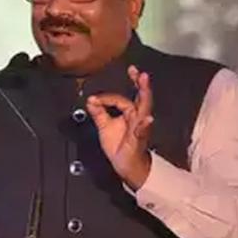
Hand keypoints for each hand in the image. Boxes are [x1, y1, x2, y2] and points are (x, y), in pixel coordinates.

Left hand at [85, 65, 153, 189]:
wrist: (126, 165)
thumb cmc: (119, 145)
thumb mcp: (105, 126)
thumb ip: (98, 112)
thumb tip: (90, 100)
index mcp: (130, 113)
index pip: (121, 99)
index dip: (108, 97)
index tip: (95, 100)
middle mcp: (137, 117)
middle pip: (141, 97)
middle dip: (140, 83)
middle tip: (139, 71)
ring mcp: (139, 127)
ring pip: (143, 109)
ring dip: (144, 94)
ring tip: (144, 82)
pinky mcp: (138, 139)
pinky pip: (142, 131)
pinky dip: (144, 125)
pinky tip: (147, 119)